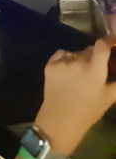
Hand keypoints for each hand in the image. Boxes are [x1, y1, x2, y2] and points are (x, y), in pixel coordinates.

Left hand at [34, 37, 115, 154]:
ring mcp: (62, 62)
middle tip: (98, 68)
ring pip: (76, 53)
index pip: (101, 45)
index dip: (109, 40)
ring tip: (82, 74)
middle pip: (90, 50)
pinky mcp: (49, 64)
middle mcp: (77, 61)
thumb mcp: (110, 96)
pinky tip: (69, 71)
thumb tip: (115, 68)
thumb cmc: (89, 109)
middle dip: (96, 56)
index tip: (114, 41)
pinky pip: (62, 54)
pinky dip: (67, 59)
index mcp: (94, 69)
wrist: (61, 118)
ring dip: (82, 59)